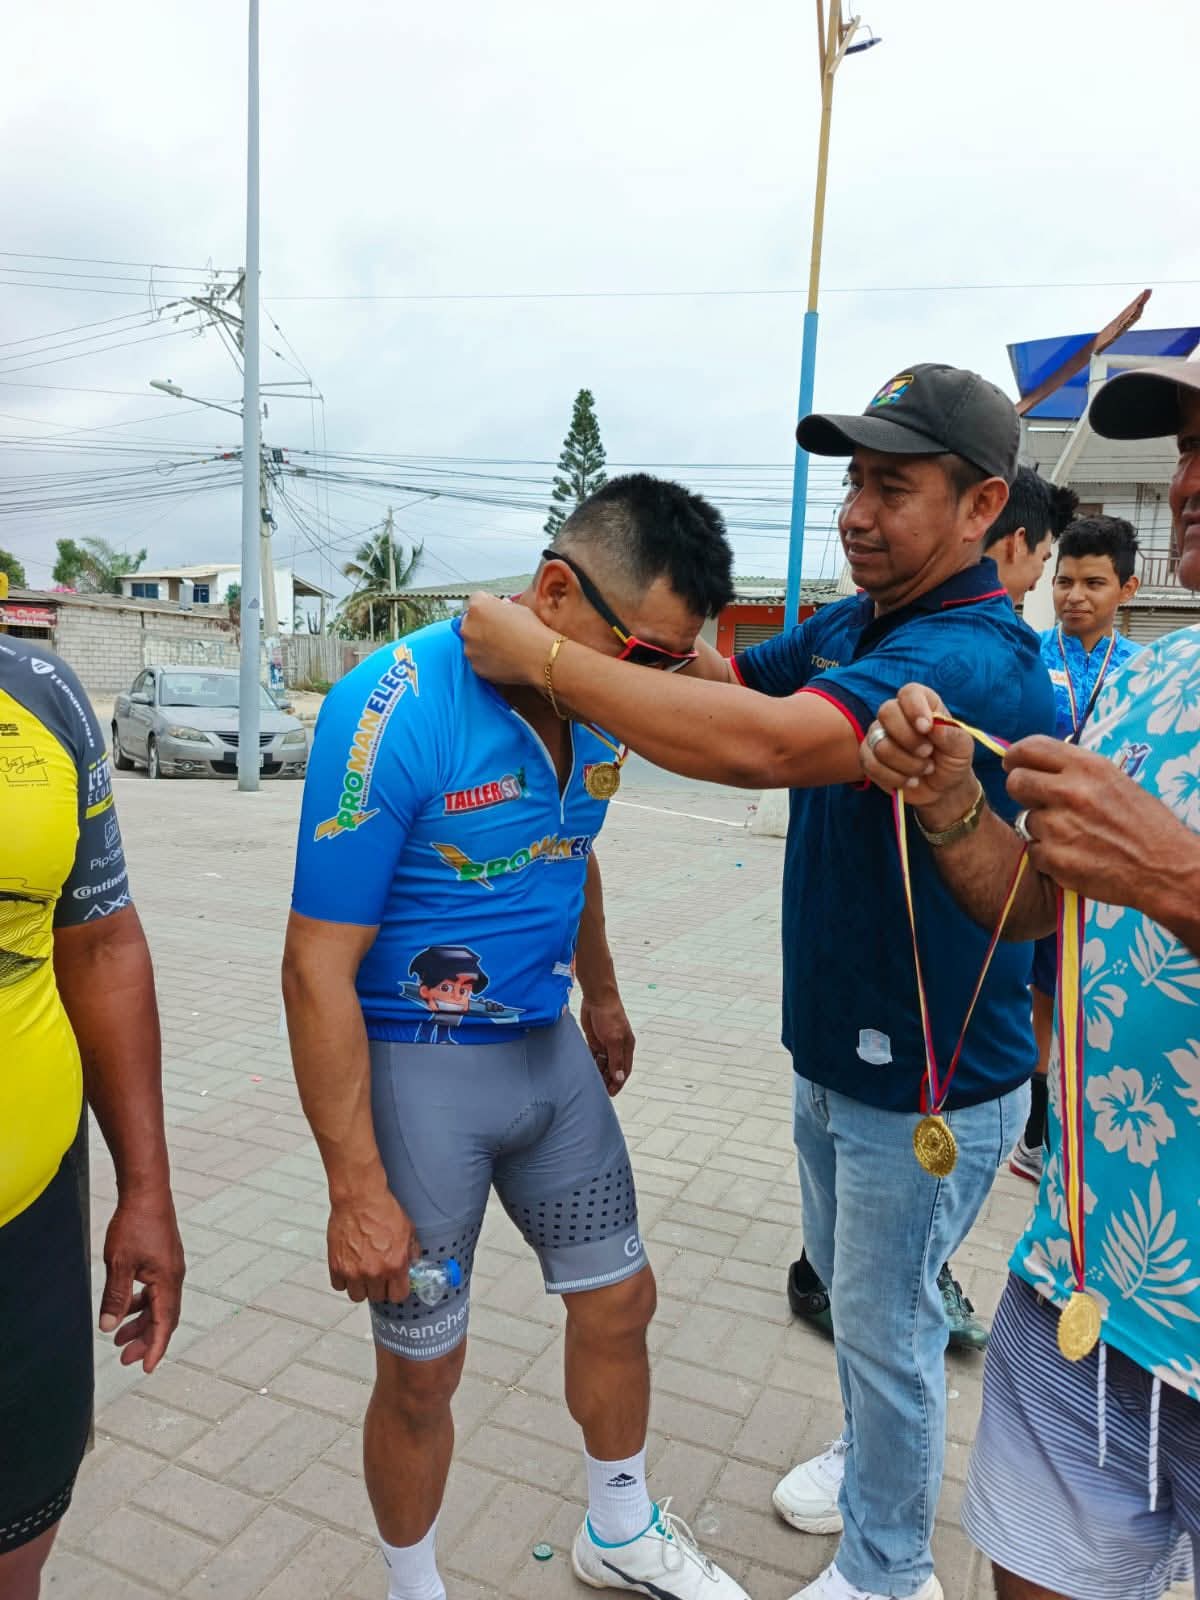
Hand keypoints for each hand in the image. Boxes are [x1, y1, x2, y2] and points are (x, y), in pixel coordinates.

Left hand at [98, 1188, 184, 1372]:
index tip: (145, 1368)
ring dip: (141, 1322)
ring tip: (119, 1337)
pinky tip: (125, 1304)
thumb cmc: (135, 1224)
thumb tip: (108, 1327)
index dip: (155, 1348)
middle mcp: (174, 1276)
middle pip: (163, 1317)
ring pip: (159, 1304)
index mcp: (167, 1280)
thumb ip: (116, 1297)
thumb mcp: (119, 1264)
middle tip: (124, 1359)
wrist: (147, 1191)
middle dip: (145, 1340)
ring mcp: (170, 1267)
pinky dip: (142, 1303)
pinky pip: (156, 1290)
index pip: (164, 1323)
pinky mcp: (164, 1259)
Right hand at [327, 1185, 418, 1302]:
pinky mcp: (336, 1266)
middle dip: (380, 1286)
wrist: (359, 1198)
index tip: (394, 1284)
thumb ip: (411, 1253)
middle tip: (378, 1273)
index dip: (397, 1289)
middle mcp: (375, 1272)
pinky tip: (349, 1266)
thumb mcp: (408, 1230)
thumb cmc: (382, 1209)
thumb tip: (412, 1266)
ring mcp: (354, 1271)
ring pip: (358, 1296)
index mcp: (395, 1265)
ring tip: (362, 1271)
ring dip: (361, 1286)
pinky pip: (339, 1286)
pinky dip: (343, 1279)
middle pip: (378, 1297)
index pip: (398, 1296)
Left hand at [460, 593, 554, 687]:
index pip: (476, 600)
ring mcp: (469, 648)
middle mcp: (468, 626)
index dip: (489, 606)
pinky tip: (503, 657)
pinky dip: (487, 658)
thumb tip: (499, 608)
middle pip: (470, 621)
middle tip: (501, 630)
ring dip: (483, 642)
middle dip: (482, 624)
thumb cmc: (532, 631)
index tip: (497, 612)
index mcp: (477, 607)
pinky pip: (478, 659)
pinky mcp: (475, 666)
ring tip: (504, 646)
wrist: (540, 657)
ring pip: (473, 642)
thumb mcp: (517, 608)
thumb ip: (501, 606)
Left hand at [580, 986, 635, 1095]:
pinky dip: (591, 1063)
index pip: (624, 1070)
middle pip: (613, 1068)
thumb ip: (616, 1059)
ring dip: (598, 1073)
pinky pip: (593, 1056)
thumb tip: (620, 1078)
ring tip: (591, 1084)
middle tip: (598, 1092)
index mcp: (626, 1047)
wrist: (597, 998)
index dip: (618, 1083)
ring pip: (602, 1064)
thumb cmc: (610, 1015)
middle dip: (607, 1080)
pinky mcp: (594, 1040)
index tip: (611, 1093)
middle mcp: (617, 1047)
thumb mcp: (614, 1039)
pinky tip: (585, 1071)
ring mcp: (605, 1044)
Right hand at [860, 683, 976, 813]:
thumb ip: (952, 735)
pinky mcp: (869, 757)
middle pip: (887, 713)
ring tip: (924, 769)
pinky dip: (895, 778)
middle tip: (928, 753)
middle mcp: (896, 715)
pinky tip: (910, 781)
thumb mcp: (962, 748)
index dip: (915, 708)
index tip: (926, 728)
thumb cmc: (952, 760)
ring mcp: (879, 735)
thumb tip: (934, 727)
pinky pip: (872, 765)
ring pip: (880, 745)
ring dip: (907, 764)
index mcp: (921, 703)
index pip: (909, 693)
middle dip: (909, 739)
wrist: (943, 787)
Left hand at [1004, 736, 1195, 913]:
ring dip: (1042, 828)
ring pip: (1025, 820)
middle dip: (1022, 790)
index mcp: (1087, 768)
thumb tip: (1039, 765)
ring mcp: (1058, 827)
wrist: (1164, 869)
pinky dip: (1048, 855)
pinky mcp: (1054, 859)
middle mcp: (1069, 792)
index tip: (1013, 763)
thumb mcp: (1115, 780)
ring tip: (1074, 834)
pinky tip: (1075, 855)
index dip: (1015, 756)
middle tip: (1038, 800)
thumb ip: (1075, 771)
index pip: (1029, 748)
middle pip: (1015, 782)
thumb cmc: (1144, 823)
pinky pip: (1033, 851)